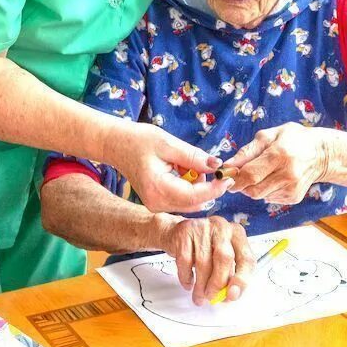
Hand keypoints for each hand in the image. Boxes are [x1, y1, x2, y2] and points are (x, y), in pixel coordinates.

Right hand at [106, 122, 229, 213]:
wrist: (116, 145)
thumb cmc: (139, 140)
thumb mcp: (168, 144)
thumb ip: (194, 157)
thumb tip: (217, 165)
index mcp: (158, 188)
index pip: (195, 196)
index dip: (215, 188)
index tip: (229, 177)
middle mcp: (157, 203)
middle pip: (195, 202)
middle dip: (207, 186)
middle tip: (206, 164)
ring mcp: (156, 206)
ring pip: (190, 202)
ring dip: (198, 186)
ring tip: (185, 164)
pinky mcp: (158, 203)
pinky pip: (182, 200)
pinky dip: (189, 187)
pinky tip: (181, 170)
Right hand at [155, 215, 254, 303]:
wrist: (176, 234)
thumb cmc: (204, 249)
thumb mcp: (221, 259)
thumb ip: (229, 276)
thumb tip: (230, 296)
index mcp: (237, 234)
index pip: (246, 258)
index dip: (241, 280)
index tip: (232, 295)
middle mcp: (222, 227)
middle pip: (224, 259)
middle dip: (218, 283)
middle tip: (212, 297)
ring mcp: (203, 227)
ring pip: (203, 262)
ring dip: (201, 285)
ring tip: (199, 296)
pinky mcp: (185, 231)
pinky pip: (185, 260)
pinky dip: (187, 277)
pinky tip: (188, 284)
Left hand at [224, 123, 330, 203]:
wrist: (320, 153)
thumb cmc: (292, 139)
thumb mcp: (269, 135)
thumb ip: (247, 151)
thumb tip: (227, 166)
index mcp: (279, 155)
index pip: (250, 174)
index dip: (234, 178)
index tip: (226, 175)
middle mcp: (287, 175)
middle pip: (252, 190)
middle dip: (242, 184)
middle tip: (242, 173)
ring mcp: (292, 189)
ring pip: (259, 195)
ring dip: (253, 186)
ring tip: (262, 172)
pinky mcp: (294, 197)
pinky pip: (269, 198)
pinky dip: (266, 190)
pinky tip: (274, 178)